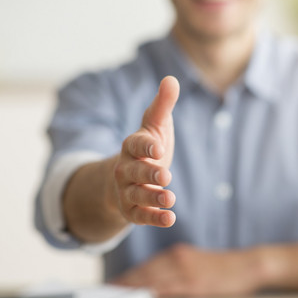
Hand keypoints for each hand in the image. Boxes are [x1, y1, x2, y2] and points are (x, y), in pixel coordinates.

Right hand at [112, 76, 179, 226]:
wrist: (128, 178)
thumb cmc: (147, 148)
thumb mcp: (155, 126)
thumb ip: (162, 105)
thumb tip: (171, 79)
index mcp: (132, 146)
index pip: (135, 144)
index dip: (146, 146)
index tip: (158, 147)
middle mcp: (125, 169)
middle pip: (134, 172)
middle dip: (148, 174)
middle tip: (166, 175)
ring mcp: (127, 191)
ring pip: (137, 195)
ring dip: (153, 197)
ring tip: (170, 198)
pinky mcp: (133, 211)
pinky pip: (141, 216)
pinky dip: (154, 218)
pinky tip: (170, 219)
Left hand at [112, 244, 264, 297]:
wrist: (248, 264)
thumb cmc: (222, 267)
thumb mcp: (195, 263)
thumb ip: (175, 270)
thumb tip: (154, 283)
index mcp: (176, 254)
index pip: (146, 266)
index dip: (127, 276)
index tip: (111, 285)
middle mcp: (177, 259)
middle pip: (145, 272)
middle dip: (124, 282)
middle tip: (105, 290)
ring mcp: (186, 270)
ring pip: (153, 279)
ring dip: (132, 287)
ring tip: (116, 294)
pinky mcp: (196, 282)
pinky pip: (170, 287)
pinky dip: (154, 290)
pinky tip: (143, 294)